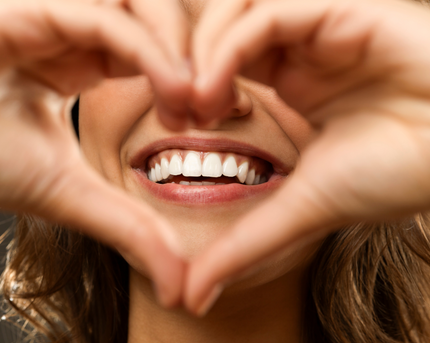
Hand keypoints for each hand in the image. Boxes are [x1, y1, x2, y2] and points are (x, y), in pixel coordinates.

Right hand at [0, 0, 190, 306]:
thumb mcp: (70, 193)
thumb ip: (128, 227)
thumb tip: (179, 282)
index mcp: (84, 60)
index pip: (160, 48)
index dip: (193, 78)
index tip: (210, 118)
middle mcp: (77, 32)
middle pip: (163, 17)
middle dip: (199, 58)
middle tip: (214, 108)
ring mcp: (57, 16)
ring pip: (143, 5)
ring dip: (181, 49)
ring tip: (193, 103)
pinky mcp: (32, 9)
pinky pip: (107, 18)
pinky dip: (149, 51)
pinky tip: (174, 91)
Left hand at [186, 0, 429, 314]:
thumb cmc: (395, 175)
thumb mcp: (299, 208)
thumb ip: (244, 245)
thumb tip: (193, 300)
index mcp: (292, 80)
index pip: (217, 58)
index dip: (185, 84)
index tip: (172, 124)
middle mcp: (298, 49)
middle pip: (216, 28)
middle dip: (182, 64)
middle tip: (172, 112)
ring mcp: (317, 26)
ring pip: (235, 11)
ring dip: (201, 53)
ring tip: (194, 104)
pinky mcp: (340, 10)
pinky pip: (268, 12)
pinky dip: (229, 46)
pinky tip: (215, 89)